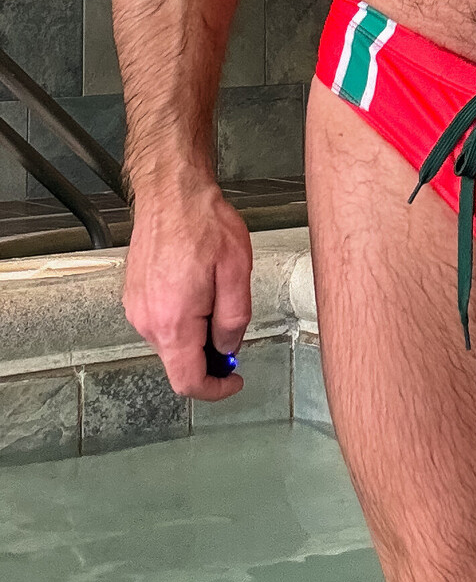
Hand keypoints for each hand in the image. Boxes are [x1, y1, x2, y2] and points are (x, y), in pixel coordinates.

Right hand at [124, 180, 251, 401]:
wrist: (171, 192)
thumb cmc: (202, 223)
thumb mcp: (236, 272)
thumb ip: (234, 319)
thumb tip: (228, 348)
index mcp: (172, 322)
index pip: (188, 381)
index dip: (216, 389)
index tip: (234, 380)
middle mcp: (147, 320)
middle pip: (180, 363)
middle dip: (209, 355)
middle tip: (232, 322)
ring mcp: (136, 308)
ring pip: (171, 342)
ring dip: (196, 332)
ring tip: (214, 291)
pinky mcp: (134, 295)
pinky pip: (161, 322)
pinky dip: (183, 318)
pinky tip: (197, 286)